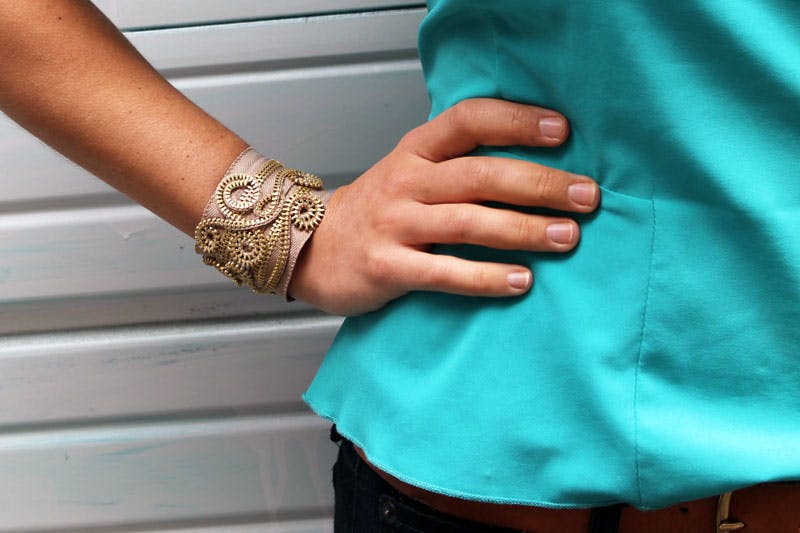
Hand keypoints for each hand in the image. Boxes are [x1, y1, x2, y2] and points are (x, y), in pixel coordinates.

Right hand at [289, 98, 599, 314]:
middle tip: (586, 197)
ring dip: (524, 230)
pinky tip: (523, 282)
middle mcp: (406, 182)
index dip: (517, 121)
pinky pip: (445, 273)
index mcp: (415, 151)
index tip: (563, 132)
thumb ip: (457, 164)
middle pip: (480, 176)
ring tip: (568, 238)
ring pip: (469, 223)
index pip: (470, 120)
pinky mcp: (387, 268)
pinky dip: (487, 278)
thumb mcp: (409, 171)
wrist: (310, 247)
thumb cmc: (376, 210)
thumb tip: (533, 166)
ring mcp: (394, 225)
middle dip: (540, 184)